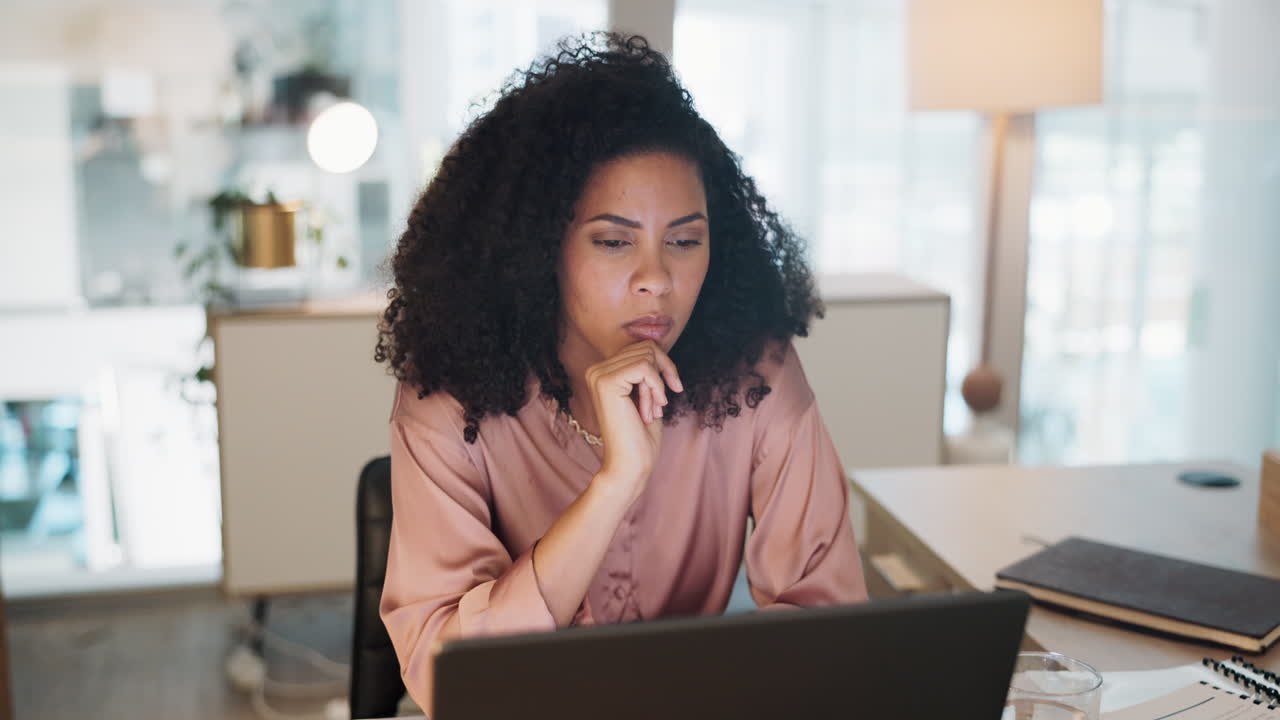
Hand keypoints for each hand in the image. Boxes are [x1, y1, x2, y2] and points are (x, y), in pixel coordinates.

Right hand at [583, 340, 683, 500]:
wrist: (630, 465)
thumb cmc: (641, 436)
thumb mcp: (648, 395)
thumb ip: (648, 370)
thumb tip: (656, 345)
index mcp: (603, 371)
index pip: (642, 347)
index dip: (664, 366)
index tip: (671, 391)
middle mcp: (596, 369)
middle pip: (646, 347)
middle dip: (663, 375)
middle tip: (660, 406)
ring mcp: (599, 374)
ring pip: (647, 355)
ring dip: (658, 385)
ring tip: (653, 410)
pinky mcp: (606, 382)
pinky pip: (645, 367)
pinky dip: (656, 388)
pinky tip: (652, 410)